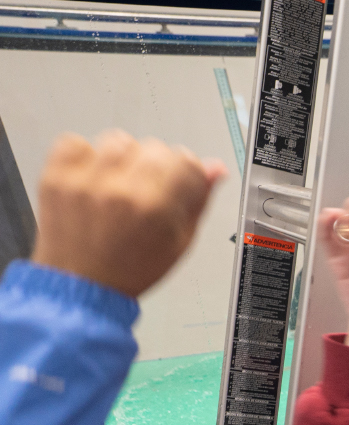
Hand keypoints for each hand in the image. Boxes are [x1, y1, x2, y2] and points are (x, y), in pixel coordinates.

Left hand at [29, 132, 223, 297]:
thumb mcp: (179, 242)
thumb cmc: (130, 269)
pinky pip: (75, 142)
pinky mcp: (57, 177)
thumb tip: (214, 169)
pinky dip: (85, 155)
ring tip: (117, 184)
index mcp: (156, 208)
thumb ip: (199, 200)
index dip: (186, 172)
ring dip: (122, 158)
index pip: (186, 160)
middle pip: (155, 147)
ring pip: (118, 140)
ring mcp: (86, 182)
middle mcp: (121, 190)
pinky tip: (92, 177)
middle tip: (146, 190)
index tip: (179, 181)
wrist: (81, 284)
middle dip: (156, 165)